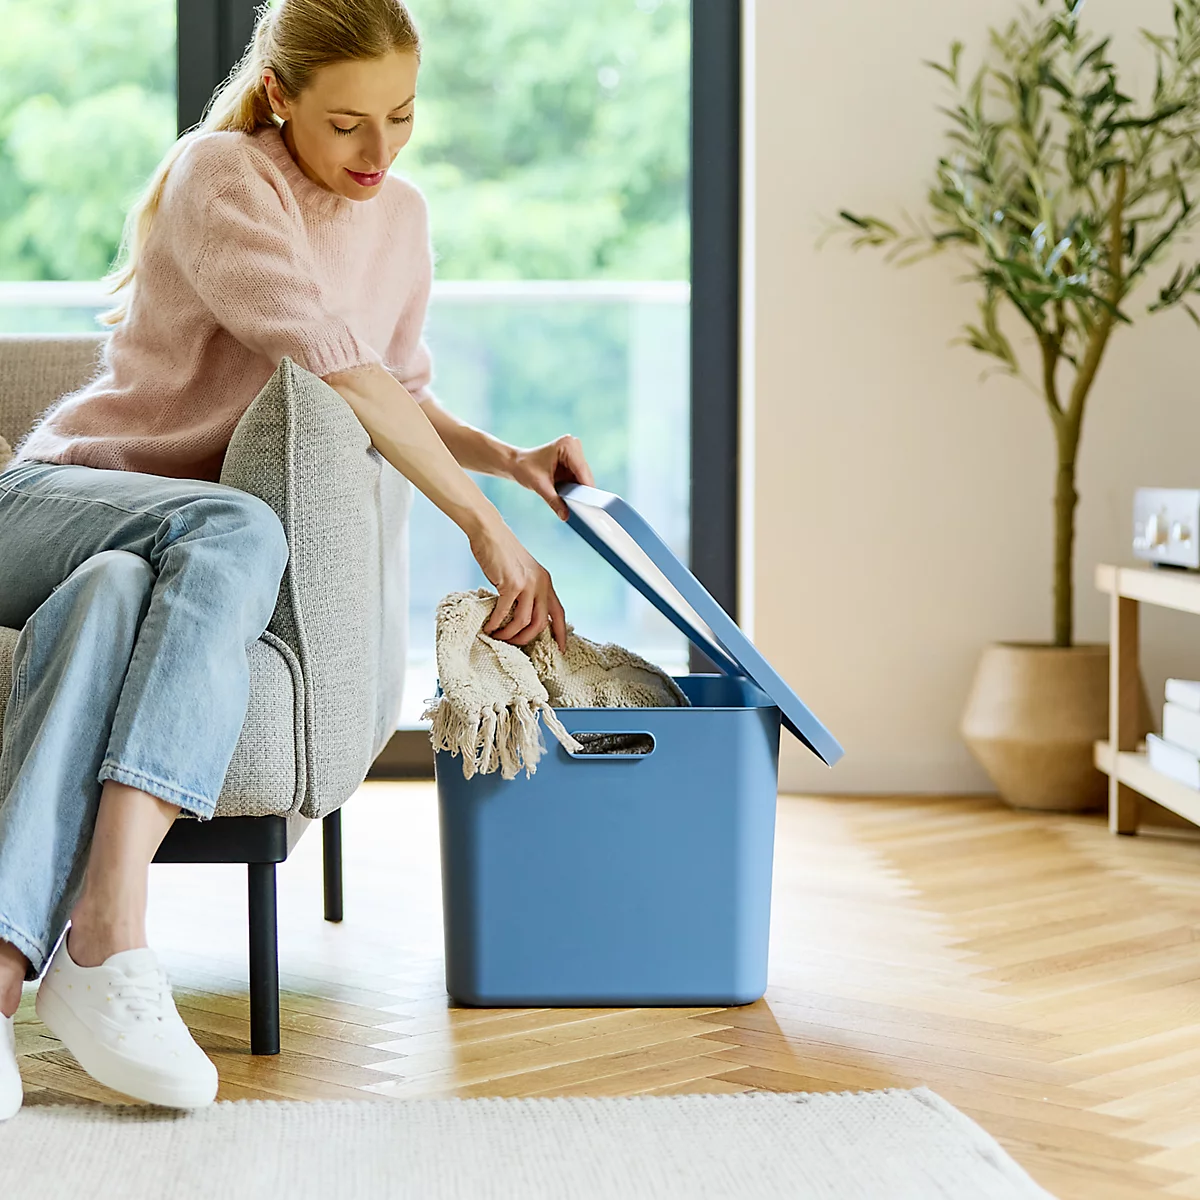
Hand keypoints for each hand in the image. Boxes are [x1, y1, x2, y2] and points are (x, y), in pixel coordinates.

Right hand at [470, 518, 566, 650]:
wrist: (490, 532)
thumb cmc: (502, 552)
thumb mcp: (523, 572)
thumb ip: (527, 590)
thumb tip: (519, 615)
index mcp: (546, 582)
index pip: (559, 613)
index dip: (561, 633)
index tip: (561, 649)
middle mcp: (541, 584)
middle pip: (541, 623)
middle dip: (527, 639)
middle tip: (514, 644)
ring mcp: (528, 584)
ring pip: (524, 621)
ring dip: (510, 634)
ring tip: (498, 637)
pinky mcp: (511, 584)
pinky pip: (505, 612)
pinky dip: (496, 623)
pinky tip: (489, 627)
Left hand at [511, 435, 595, 520]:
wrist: (516, 463)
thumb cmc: (524, 468)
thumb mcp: (540, 486)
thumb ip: (554, 501)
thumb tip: (565, 515)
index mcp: (567, 445)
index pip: (582, 470)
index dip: (586, 489)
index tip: (590, 506)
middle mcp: (574, 446)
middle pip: (585, 474)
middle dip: (583, 492)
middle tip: (583, 510)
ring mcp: (574, 453)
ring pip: (584, 478)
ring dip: (580, 491)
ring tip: (576, 505)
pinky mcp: (573, 461)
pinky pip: (579, 478)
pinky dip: (576, 489)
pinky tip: (572, 498)